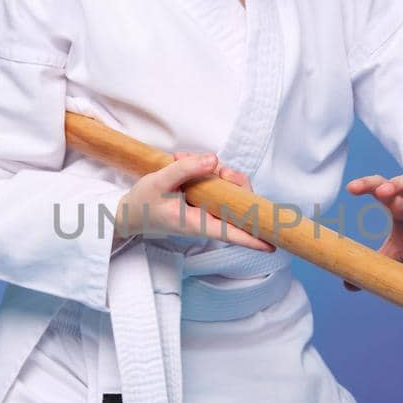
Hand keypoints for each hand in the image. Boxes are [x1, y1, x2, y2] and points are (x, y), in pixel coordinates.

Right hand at [115, 151, 274, 251]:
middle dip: (235, 182)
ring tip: (182, 159)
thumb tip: (215, 161)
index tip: (274, 244)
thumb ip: (186, 169)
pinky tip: (184, 161)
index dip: (253, 239)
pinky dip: (206, 171)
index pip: (230, 234)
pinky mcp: (203, 203)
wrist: (129, 212)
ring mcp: (206, 212)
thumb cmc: (143, 202)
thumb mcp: (160, 182)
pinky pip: (217, 187)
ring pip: (228, 192)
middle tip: (216, 167)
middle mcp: (206, 220)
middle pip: (237, 205)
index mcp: (196, 223)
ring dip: (215, 171)